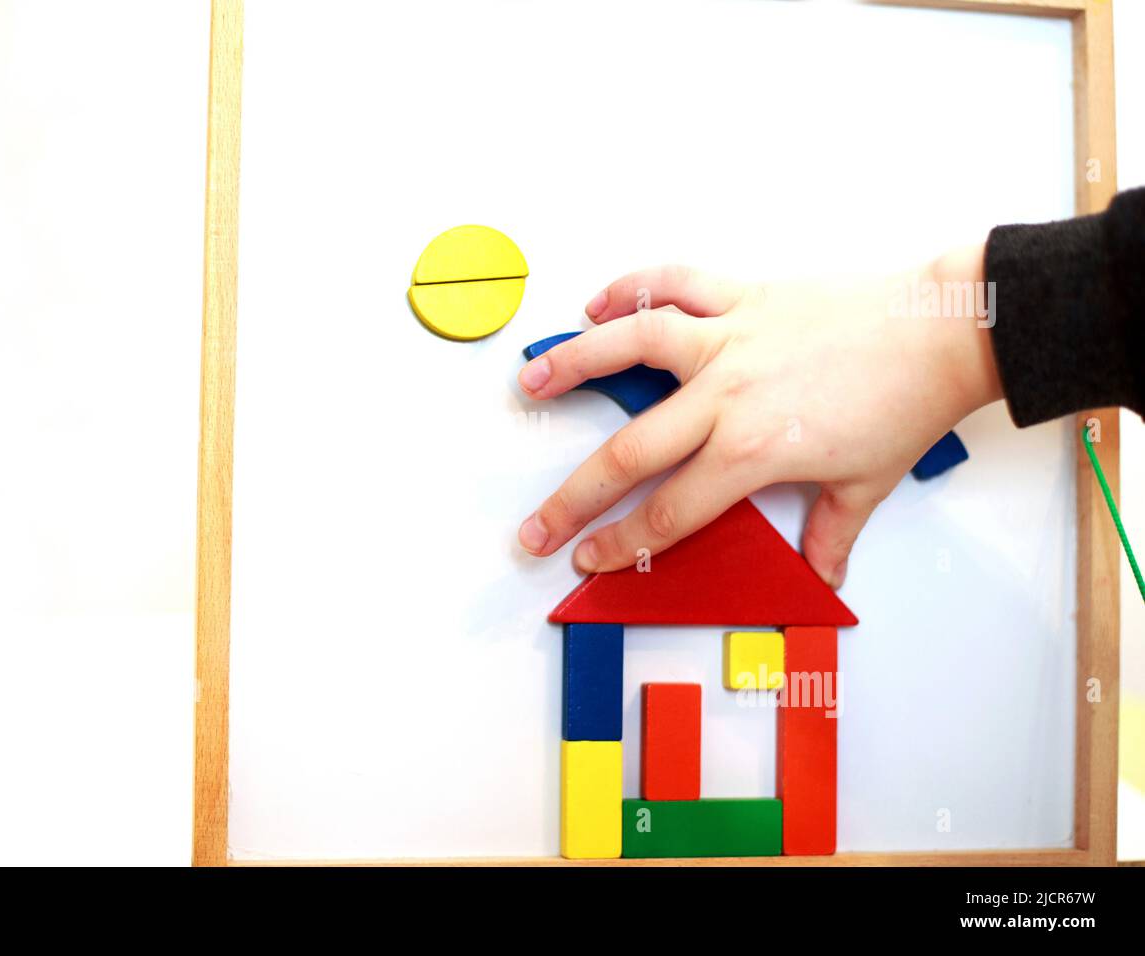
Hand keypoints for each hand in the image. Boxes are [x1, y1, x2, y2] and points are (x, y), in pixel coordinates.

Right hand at [516, 248, 1001, 587]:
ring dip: (573, 364)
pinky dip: (632, 287)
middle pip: (630, 453)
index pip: (670, 511)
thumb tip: (822, 574)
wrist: (946, 330)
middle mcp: (727, 395)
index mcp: (754, 451)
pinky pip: (673, 284)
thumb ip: (830, 533)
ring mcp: (730, 338)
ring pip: (632, 347)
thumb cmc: (906, 404)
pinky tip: (597, 304)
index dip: (622, 543)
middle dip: (573, 498)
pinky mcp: (743, 295)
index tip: (588, 558)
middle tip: (534, 525)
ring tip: (529, 382)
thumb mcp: (866, 483)